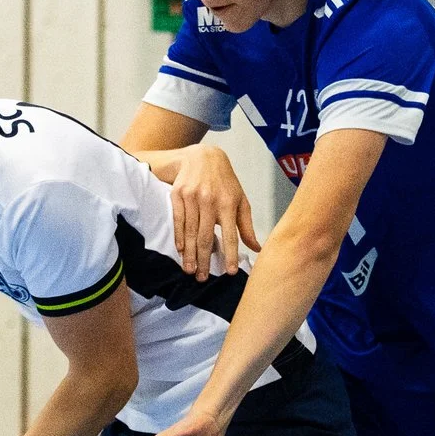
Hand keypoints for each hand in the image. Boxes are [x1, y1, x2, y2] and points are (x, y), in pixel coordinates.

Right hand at [170, 144, 260, 279]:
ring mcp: (192, 197)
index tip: (230, 272)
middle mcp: (210, 200)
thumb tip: (257, 248)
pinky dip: (179, 237)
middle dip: (204, 260)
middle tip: (202, 279)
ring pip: (190, 231)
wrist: (202, 157)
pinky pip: (178, 220)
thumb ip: (246, 225)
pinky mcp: (178, 195)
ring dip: (189, 254)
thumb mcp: (240, 199)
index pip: (231, 234)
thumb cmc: (225, 182)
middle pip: (206, 236)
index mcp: (228, 203)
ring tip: (190, 271)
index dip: (231, 254)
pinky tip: (180, 251)